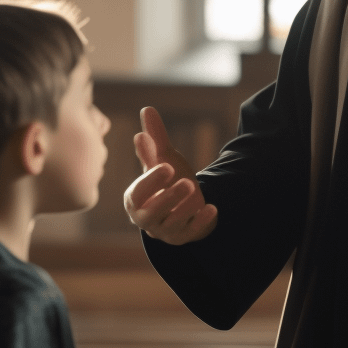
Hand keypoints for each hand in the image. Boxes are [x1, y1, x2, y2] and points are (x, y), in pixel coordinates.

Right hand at [123, 106, 218, 244]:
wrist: (185, 205)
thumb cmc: (167, 181)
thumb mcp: (162, 160)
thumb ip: (155, 140)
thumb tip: (147, 110)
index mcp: (135, 199)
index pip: (138, 192)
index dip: (151, 180)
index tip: (167, 167)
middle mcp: (146, 218)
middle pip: (152, 213)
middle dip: (168, 197)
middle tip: (185, 181)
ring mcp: (165, 231)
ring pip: (172, 225)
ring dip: (184, 209)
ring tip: (195, 189)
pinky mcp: (184, 237)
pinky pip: (192, 233)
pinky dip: (202, 222)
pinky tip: (212, 208)